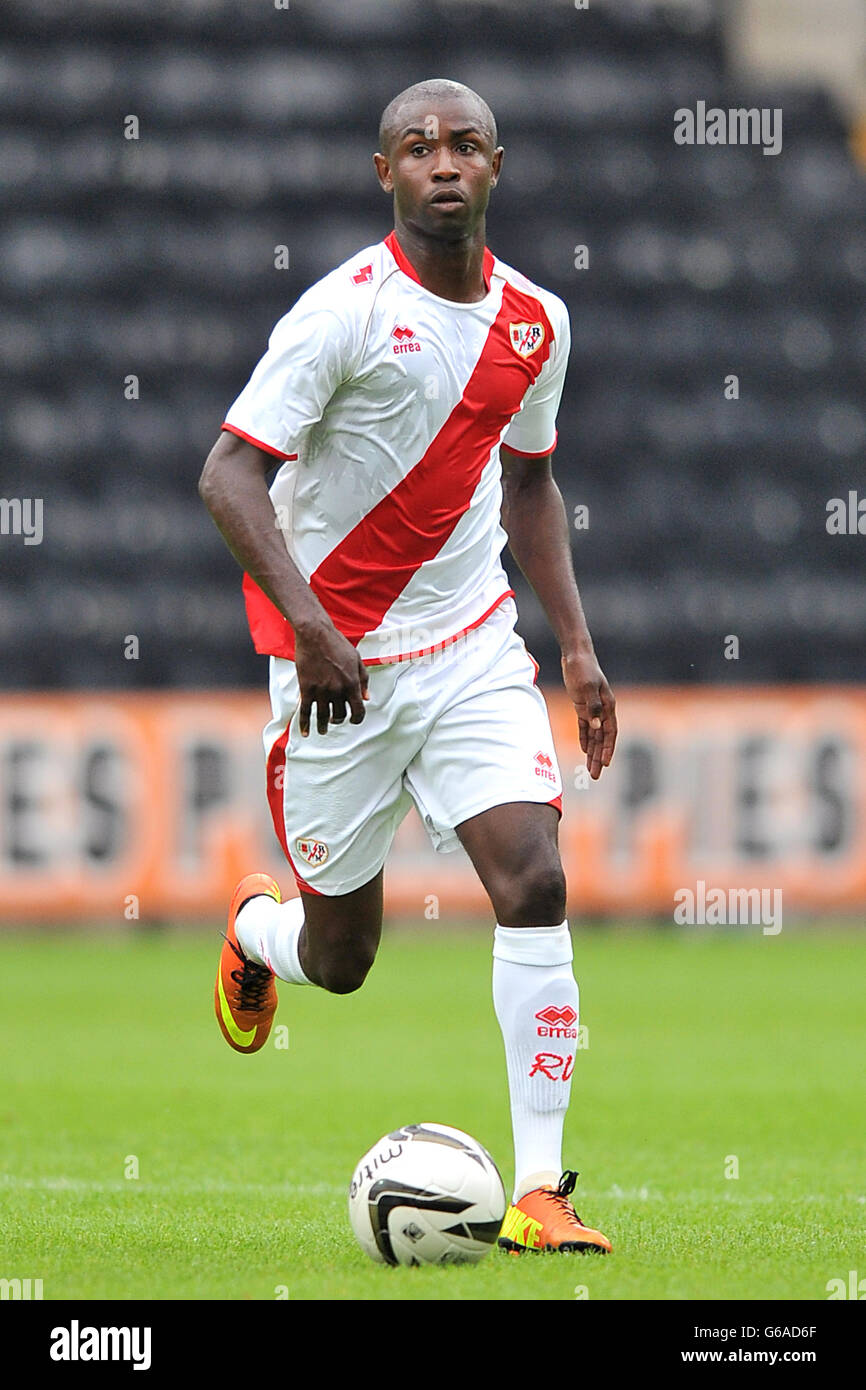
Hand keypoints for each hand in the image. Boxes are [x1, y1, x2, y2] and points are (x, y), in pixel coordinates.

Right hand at [294, 619, 368, 735]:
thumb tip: (367, 698)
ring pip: (323, 716)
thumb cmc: (337, 644)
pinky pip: (305, 711)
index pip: (358, 711)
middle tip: (335, 719)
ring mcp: (321, 691)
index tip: (353, 720)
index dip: (357, 719)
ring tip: (323, 730)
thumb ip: (363, 680)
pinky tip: (306, 733)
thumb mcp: (357, 659)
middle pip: (340, 715)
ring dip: (323, 726)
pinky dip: (305, 724)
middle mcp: (337, 690)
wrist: (315, 634)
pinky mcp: (306, 688)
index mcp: (352, 684)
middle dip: (339, 719)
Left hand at [561, 648, 616, 779]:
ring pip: (594, 735)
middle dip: (599, 758)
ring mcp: (593, 709)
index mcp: (608, 706)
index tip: (605, 764)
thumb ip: (593, 707)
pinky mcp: (582, 706)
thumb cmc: (583, 669)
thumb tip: (597, 726)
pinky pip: (585, 727)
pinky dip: (585, 739)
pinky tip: (583, 750)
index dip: (607, 749)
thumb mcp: (587, 687)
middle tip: (595, 776)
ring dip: (592, 752)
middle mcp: (603, 710)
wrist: (576, 656)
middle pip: (602, 739)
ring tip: (590, 769)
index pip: (610, 733)